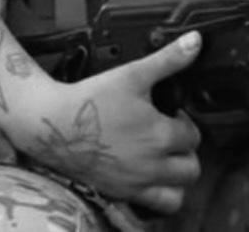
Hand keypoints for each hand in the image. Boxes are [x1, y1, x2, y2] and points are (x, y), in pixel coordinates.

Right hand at [19, 31, 203, 214]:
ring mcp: (136, 183)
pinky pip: (153, 207)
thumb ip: (169, 60)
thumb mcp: (133, 74)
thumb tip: (196, 41)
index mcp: (160, 135)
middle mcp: (152, 165)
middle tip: (169, 137)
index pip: (193, 136)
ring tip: (165, 160)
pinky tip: (148, 178)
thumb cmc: (91, 100)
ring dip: (177, 178)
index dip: (184, 123)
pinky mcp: (120, 194)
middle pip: (191, 168)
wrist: (52, 124)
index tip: (170, 115)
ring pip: (177, 194)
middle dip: (185, 152)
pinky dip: (158, 196)